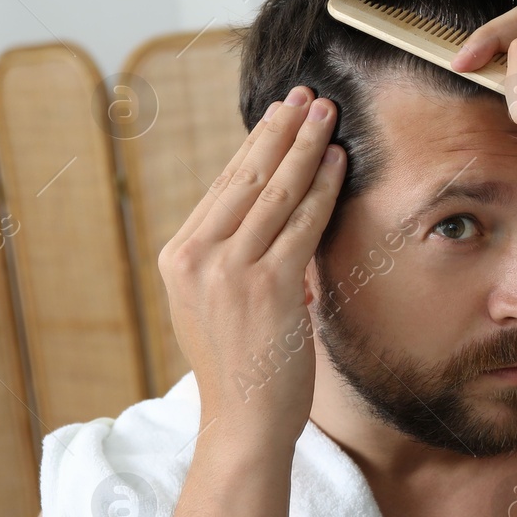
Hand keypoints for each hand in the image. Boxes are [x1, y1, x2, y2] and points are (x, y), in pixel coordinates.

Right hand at [158, 86, 344, 442]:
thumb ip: (237, 258)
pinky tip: (338, 162)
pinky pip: (302, 223)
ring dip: (306, 147)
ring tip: (328, 115)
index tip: (279, 114)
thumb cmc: (243, 365)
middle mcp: (195, 258)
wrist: (243, 421)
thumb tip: (275, 214)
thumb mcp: (220, 302)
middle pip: (244, 177)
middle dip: (280, 130)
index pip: (222, 188)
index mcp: (179, 256)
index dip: (254, 145)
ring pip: (275, 192)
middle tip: (307, 96)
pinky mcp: (267, 286)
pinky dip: (322, 188)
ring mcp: (229, 271)